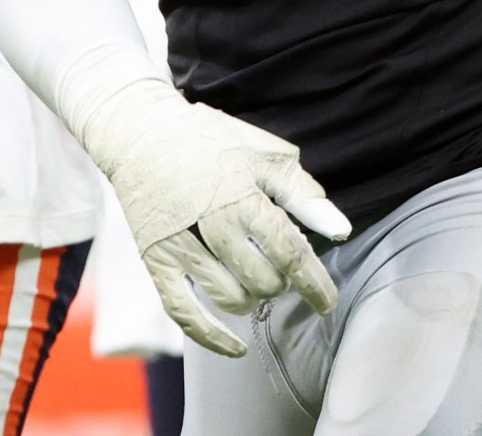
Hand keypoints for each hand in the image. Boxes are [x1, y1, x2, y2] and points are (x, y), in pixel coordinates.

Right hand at [79, 77, 350, 356]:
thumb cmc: (208, 140)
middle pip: (263, 281)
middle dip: (281, 284)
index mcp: (242, 196)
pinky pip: (185, 314)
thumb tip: (340, 230)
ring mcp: (180, 246)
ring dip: (253, 300)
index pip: (290, 253)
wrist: (140, 133)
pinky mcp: (156, 261)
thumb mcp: (262, 153)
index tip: (327, 301)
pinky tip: (235, 348)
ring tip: (256, 283)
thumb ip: (302, 193)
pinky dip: (212, 338)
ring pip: (230, 299)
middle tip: (280, 270)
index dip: (314, 283)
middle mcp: (212, 225)